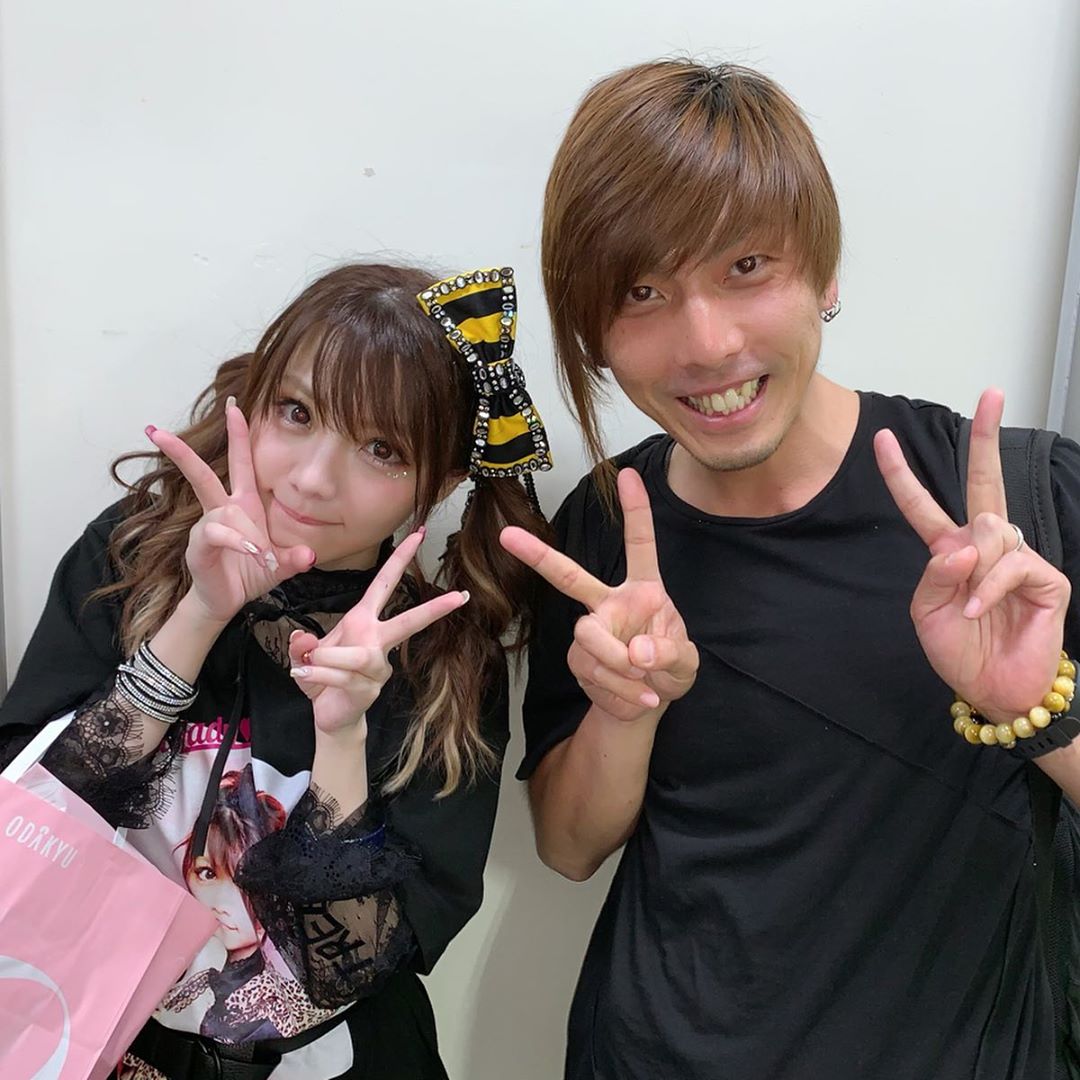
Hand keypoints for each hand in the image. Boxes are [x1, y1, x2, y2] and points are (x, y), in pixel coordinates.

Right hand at [148, 398, 315, 624]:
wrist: (226, 601)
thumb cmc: (250, 574)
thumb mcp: (281, 564)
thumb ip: (295, 558)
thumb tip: (308, 556)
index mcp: (243, 504)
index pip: (240, 463)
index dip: (238, 435)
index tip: (235, 406)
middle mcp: (222, 510)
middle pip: (201, 474)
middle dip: (179, 453)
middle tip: (157, 432)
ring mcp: (206, 527)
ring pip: (221, 513)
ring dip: (245, 533)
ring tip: (260, 552)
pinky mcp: (198, 546)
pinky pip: (214, 533)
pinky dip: (234, 540)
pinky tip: (248, 550)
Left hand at [288, 528, 468, 736]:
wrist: (329, 714)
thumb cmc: (323, 678)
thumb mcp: (306, 655)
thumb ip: (303, 644)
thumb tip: (303, 638)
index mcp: (363, 621)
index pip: (385, 584)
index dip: (401, 559)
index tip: (419, 535)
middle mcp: (376, 640)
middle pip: (408, 622)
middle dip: (433, 609)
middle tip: (459, 596)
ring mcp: (378, 666)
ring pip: (357, 655)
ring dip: (328, 657)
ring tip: (308, 663)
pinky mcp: (370, 688)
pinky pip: (343, 675)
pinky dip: (319, 674)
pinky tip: (306, 675)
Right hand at [500, 468, 697, 722]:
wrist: (649, 701)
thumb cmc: (670, 669)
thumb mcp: (686, 663)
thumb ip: (670, 653)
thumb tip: (637, 651)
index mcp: (644, 590)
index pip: (639, 545)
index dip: (635, 510)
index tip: (626, 473)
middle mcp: (610, 603)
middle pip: (571, 577)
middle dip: (539, 556)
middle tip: (507, 535)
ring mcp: (590, 631)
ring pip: (589, 641)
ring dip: (619, 672)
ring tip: (646, 687)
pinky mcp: (579, 659)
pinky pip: (592, 673)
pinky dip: (618, 692)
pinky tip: (636, 697)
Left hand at [874, 388, 1070, 721]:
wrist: (995, 689)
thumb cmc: (960, 650)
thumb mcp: (927, 613)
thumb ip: (934, 576)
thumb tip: (963, 545)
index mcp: (950, 551)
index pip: (922, 505)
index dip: (901, 473)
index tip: (883, 438)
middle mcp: (985, 545)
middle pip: (983, 481)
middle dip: (987, 437)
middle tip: (993, 392)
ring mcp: (1017, 556)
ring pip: (990, 532)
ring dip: (974, 573)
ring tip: (973, 608)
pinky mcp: (1045, 576)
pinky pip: (1010, 564)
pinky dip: (990, 588)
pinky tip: (983, 610)